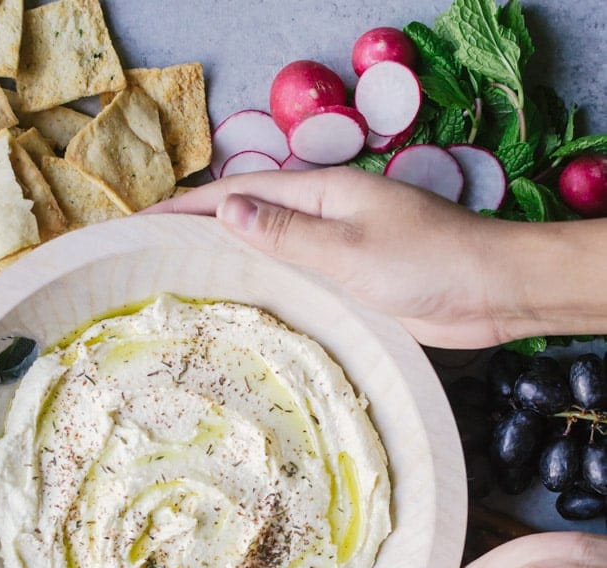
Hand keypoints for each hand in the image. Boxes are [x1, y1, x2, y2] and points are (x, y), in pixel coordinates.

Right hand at [146, 168, 606, 349]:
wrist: (490, 293)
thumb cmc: (427, 263)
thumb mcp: (350, 248)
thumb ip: (288, 234)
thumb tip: (226, 210)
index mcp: (320, 194)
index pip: (238, 194)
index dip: (186, 208)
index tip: (139, 223)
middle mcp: (323, 217)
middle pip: (248, 219)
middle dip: (198, 233)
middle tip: (147, 259)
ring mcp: (336, 251)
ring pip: (269, 254)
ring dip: (227, 264)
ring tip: (179, 287)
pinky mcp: (349, 285)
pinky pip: (295, 283)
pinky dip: (264, 291)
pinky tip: (242, 313)